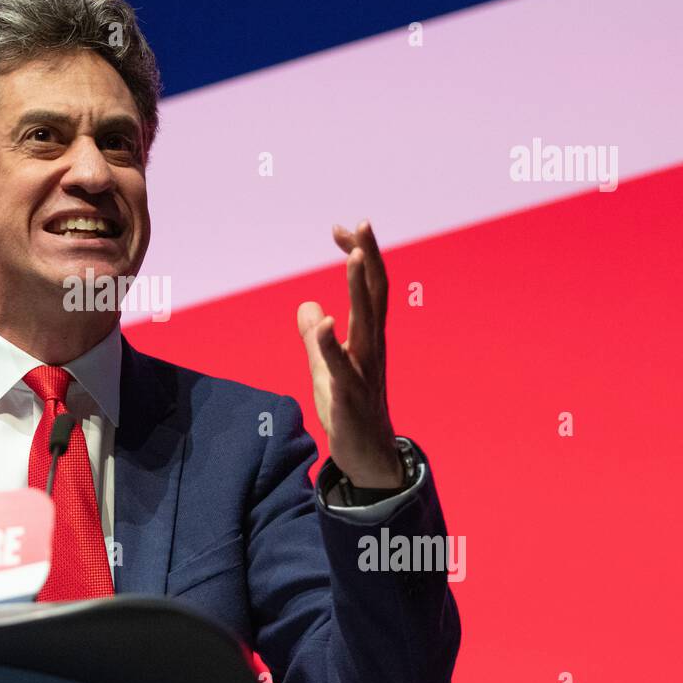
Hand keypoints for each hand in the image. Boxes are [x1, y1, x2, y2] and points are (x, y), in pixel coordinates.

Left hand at [296, 220, 402, 488]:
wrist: (367, 457)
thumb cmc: (349, 410)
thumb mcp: (325, 368)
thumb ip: (316, 338)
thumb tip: (308, 308)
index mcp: (367, 338)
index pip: (368, 288)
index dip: (359, 256)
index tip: (344, 229)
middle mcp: (371, 348)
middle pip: (374, 295)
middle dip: (368, 258)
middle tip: (361, 225)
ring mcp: (363, 370)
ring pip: (365, 323)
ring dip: (359, 290)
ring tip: (354, 257)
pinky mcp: (349, 395)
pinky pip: (341, 366)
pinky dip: (332, 343)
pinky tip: (324, 322)